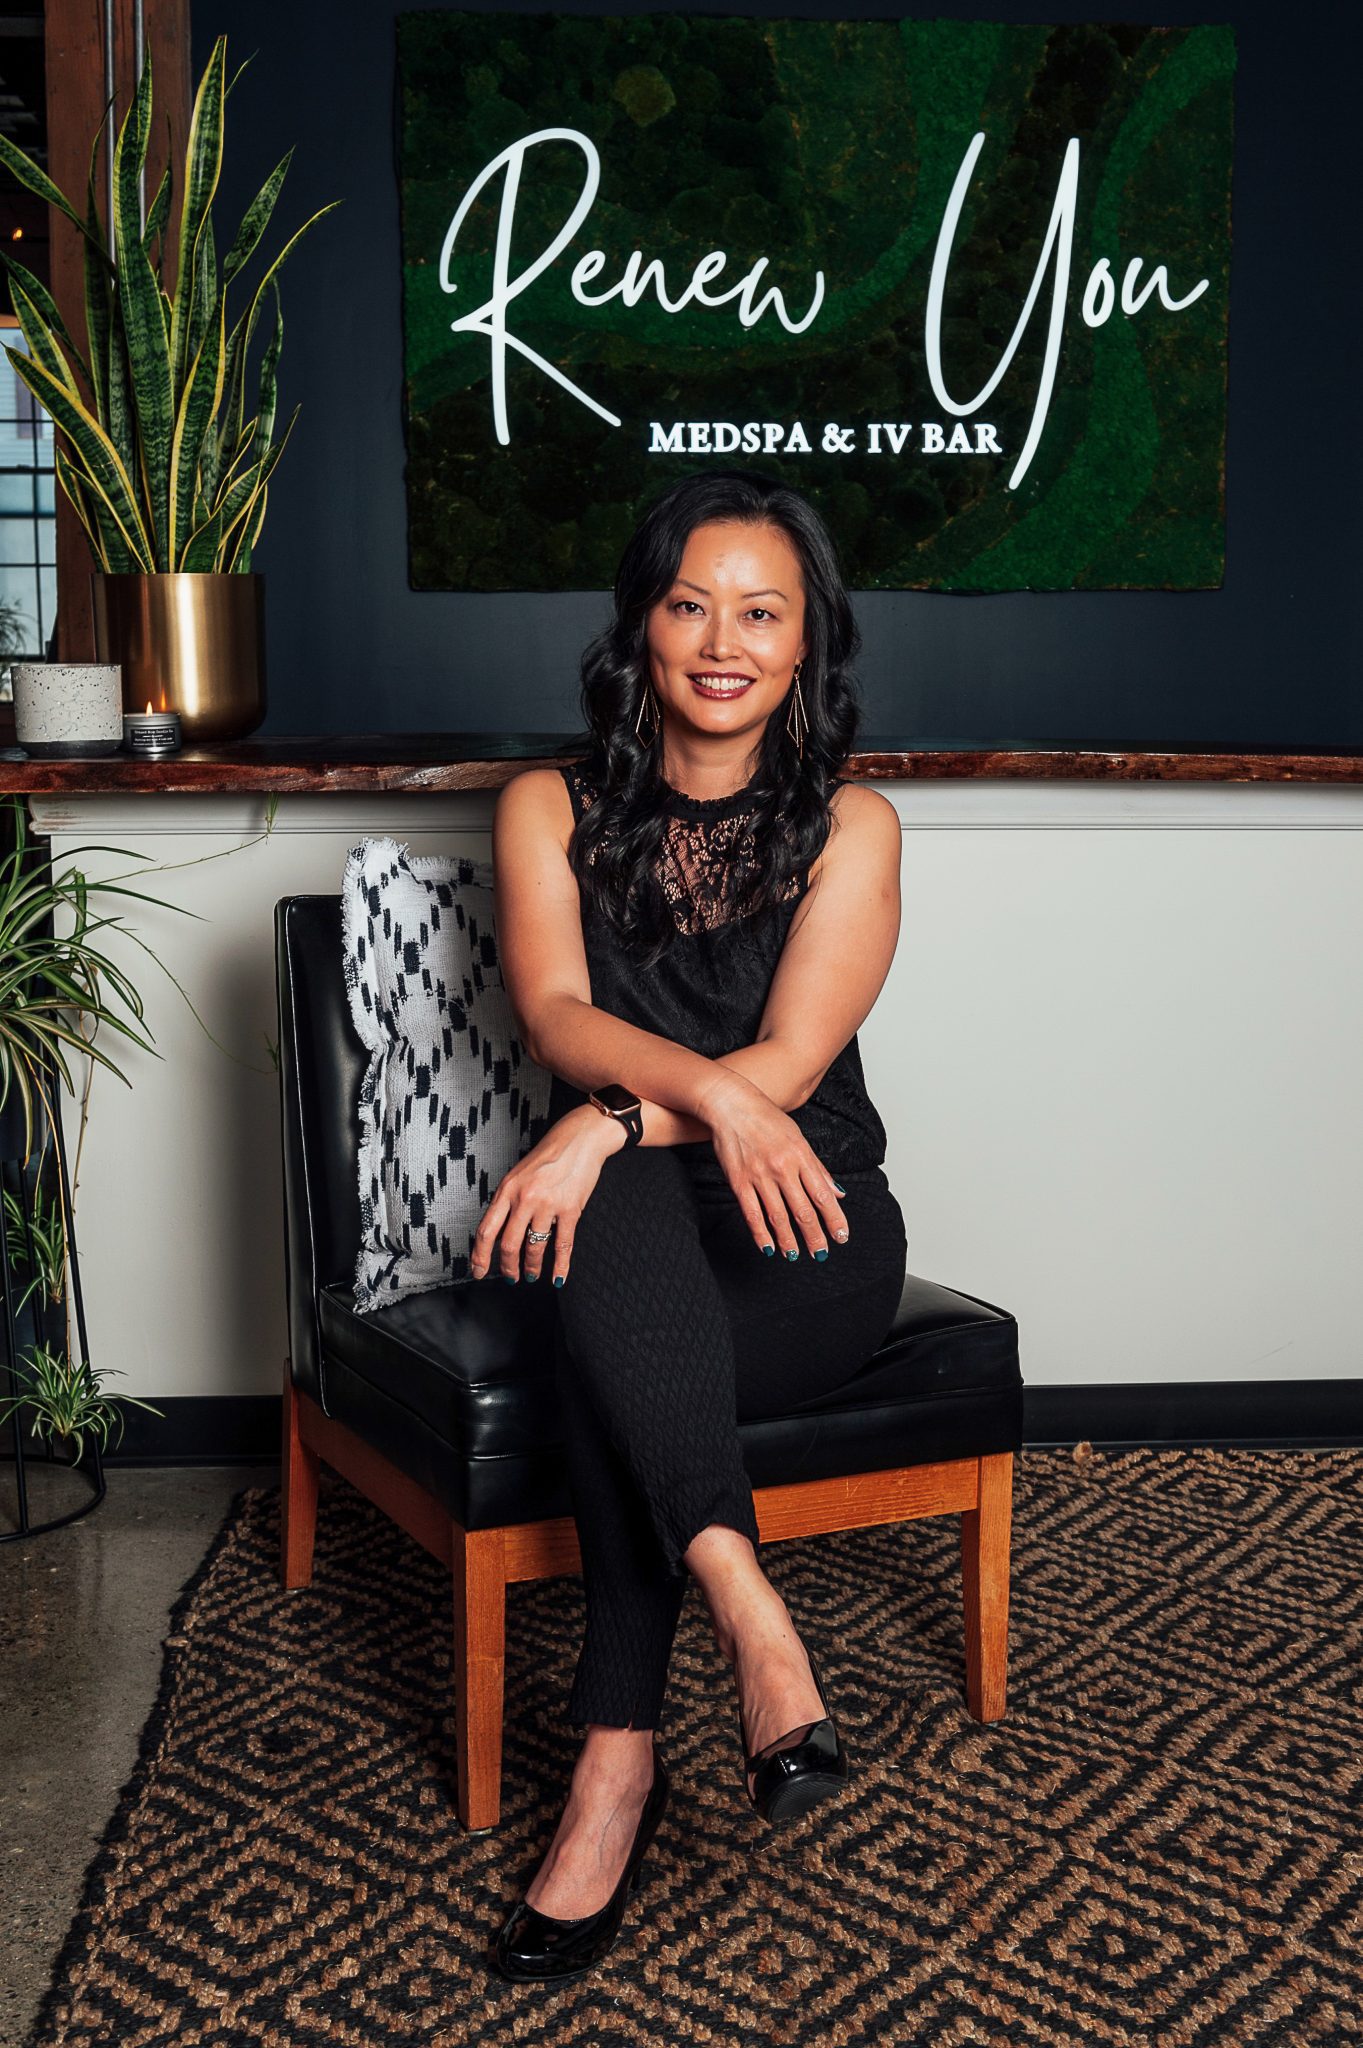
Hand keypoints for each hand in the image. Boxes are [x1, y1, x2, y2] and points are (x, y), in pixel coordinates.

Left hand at [469, 1104, 624, 1284]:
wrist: (580, 1139)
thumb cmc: (549, 1156)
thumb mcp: (518, 1174)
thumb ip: (508, 1201)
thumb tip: (499, 1233)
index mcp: (507, 1189)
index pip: (487, 1230)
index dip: (480, 1256)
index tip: (479, 1271)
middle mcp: (525, 1198)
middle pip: (509, 1244)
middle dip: (508, 1267)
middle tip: (511, 1277)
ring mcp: (548, 1205)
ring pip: (534, 1248)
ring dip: (532, 1267)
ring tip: (531, 1275)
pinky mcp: (571, 1209)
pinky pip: (563, 1245)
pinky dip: (560, 1265)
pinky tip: (558, 1276)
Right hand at [698, 1070, 848, 1258]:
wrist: (731, 1104)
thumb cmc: (767, 1119)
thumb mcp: (798, 1138)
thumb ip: (818, 1169)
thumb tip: (838, 1193)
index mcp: (801, 1156)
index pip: (823, 1195)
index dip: (834, 1219)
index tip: (842, 1236)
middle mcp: (783, 1167)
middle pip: (803, 1210)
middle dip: (815, 1236)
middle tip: (821, 1253)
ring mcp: (759, 1175)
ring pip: (778, 1216)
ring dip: (789, 1240)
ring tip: (796, 1256)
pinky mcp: (739, 1181)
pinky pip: (752, 1213)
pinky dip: (761, 1233)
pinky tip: (768, 1247)